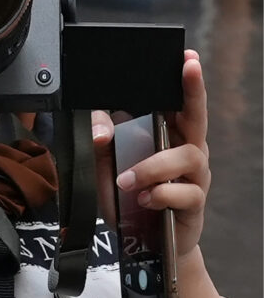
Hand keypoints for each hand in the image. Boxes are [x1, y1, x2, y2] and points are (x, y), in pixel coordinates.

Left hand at [92, 49, 209, 260]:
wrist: (144, 239)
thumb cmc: (129, 190)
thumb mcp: (105, 161)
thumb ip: (100, 139)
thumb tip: (101, 131)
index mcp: (167, 131)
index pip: (176, 101)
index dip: (185, 80)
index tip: (186, 58)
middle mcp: (186, 147)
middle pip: (197, 115)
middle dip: (194, 90)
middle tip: (190, 68)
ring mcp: (194, 175)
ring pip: (186, 155)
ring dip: (153, 166)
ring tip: (127, 179)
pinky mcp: (195, 202)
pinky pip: (185, 192)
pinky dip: (161, 194)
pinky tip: (144, 198)